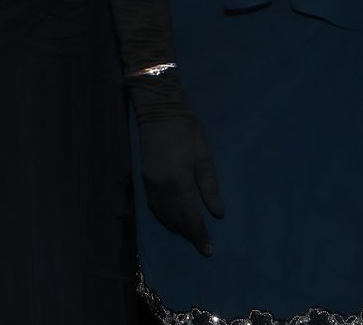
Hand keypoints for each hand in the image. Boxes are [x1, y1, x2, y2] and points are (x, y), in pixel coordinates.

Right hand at [129, 73, 224, 255]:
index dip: (199, 234)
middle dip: (188, 235)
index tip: (208, 250)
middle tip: (201, 247)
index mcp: (178, 183)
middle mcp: (161, 188)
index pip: (190, 217)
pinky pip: (154, 206)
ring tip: (188, 237)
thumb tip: (217, 213)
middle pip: (175, 219)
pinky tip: (170, 220)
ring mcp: (150, 184)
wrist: (159, 111)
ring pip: (162, 215)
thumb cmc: (187, 132)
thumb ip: (210, 187)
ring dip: (175, 228)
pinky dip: (163, 217)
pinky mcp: (145, 178)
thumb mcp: (204, 158)